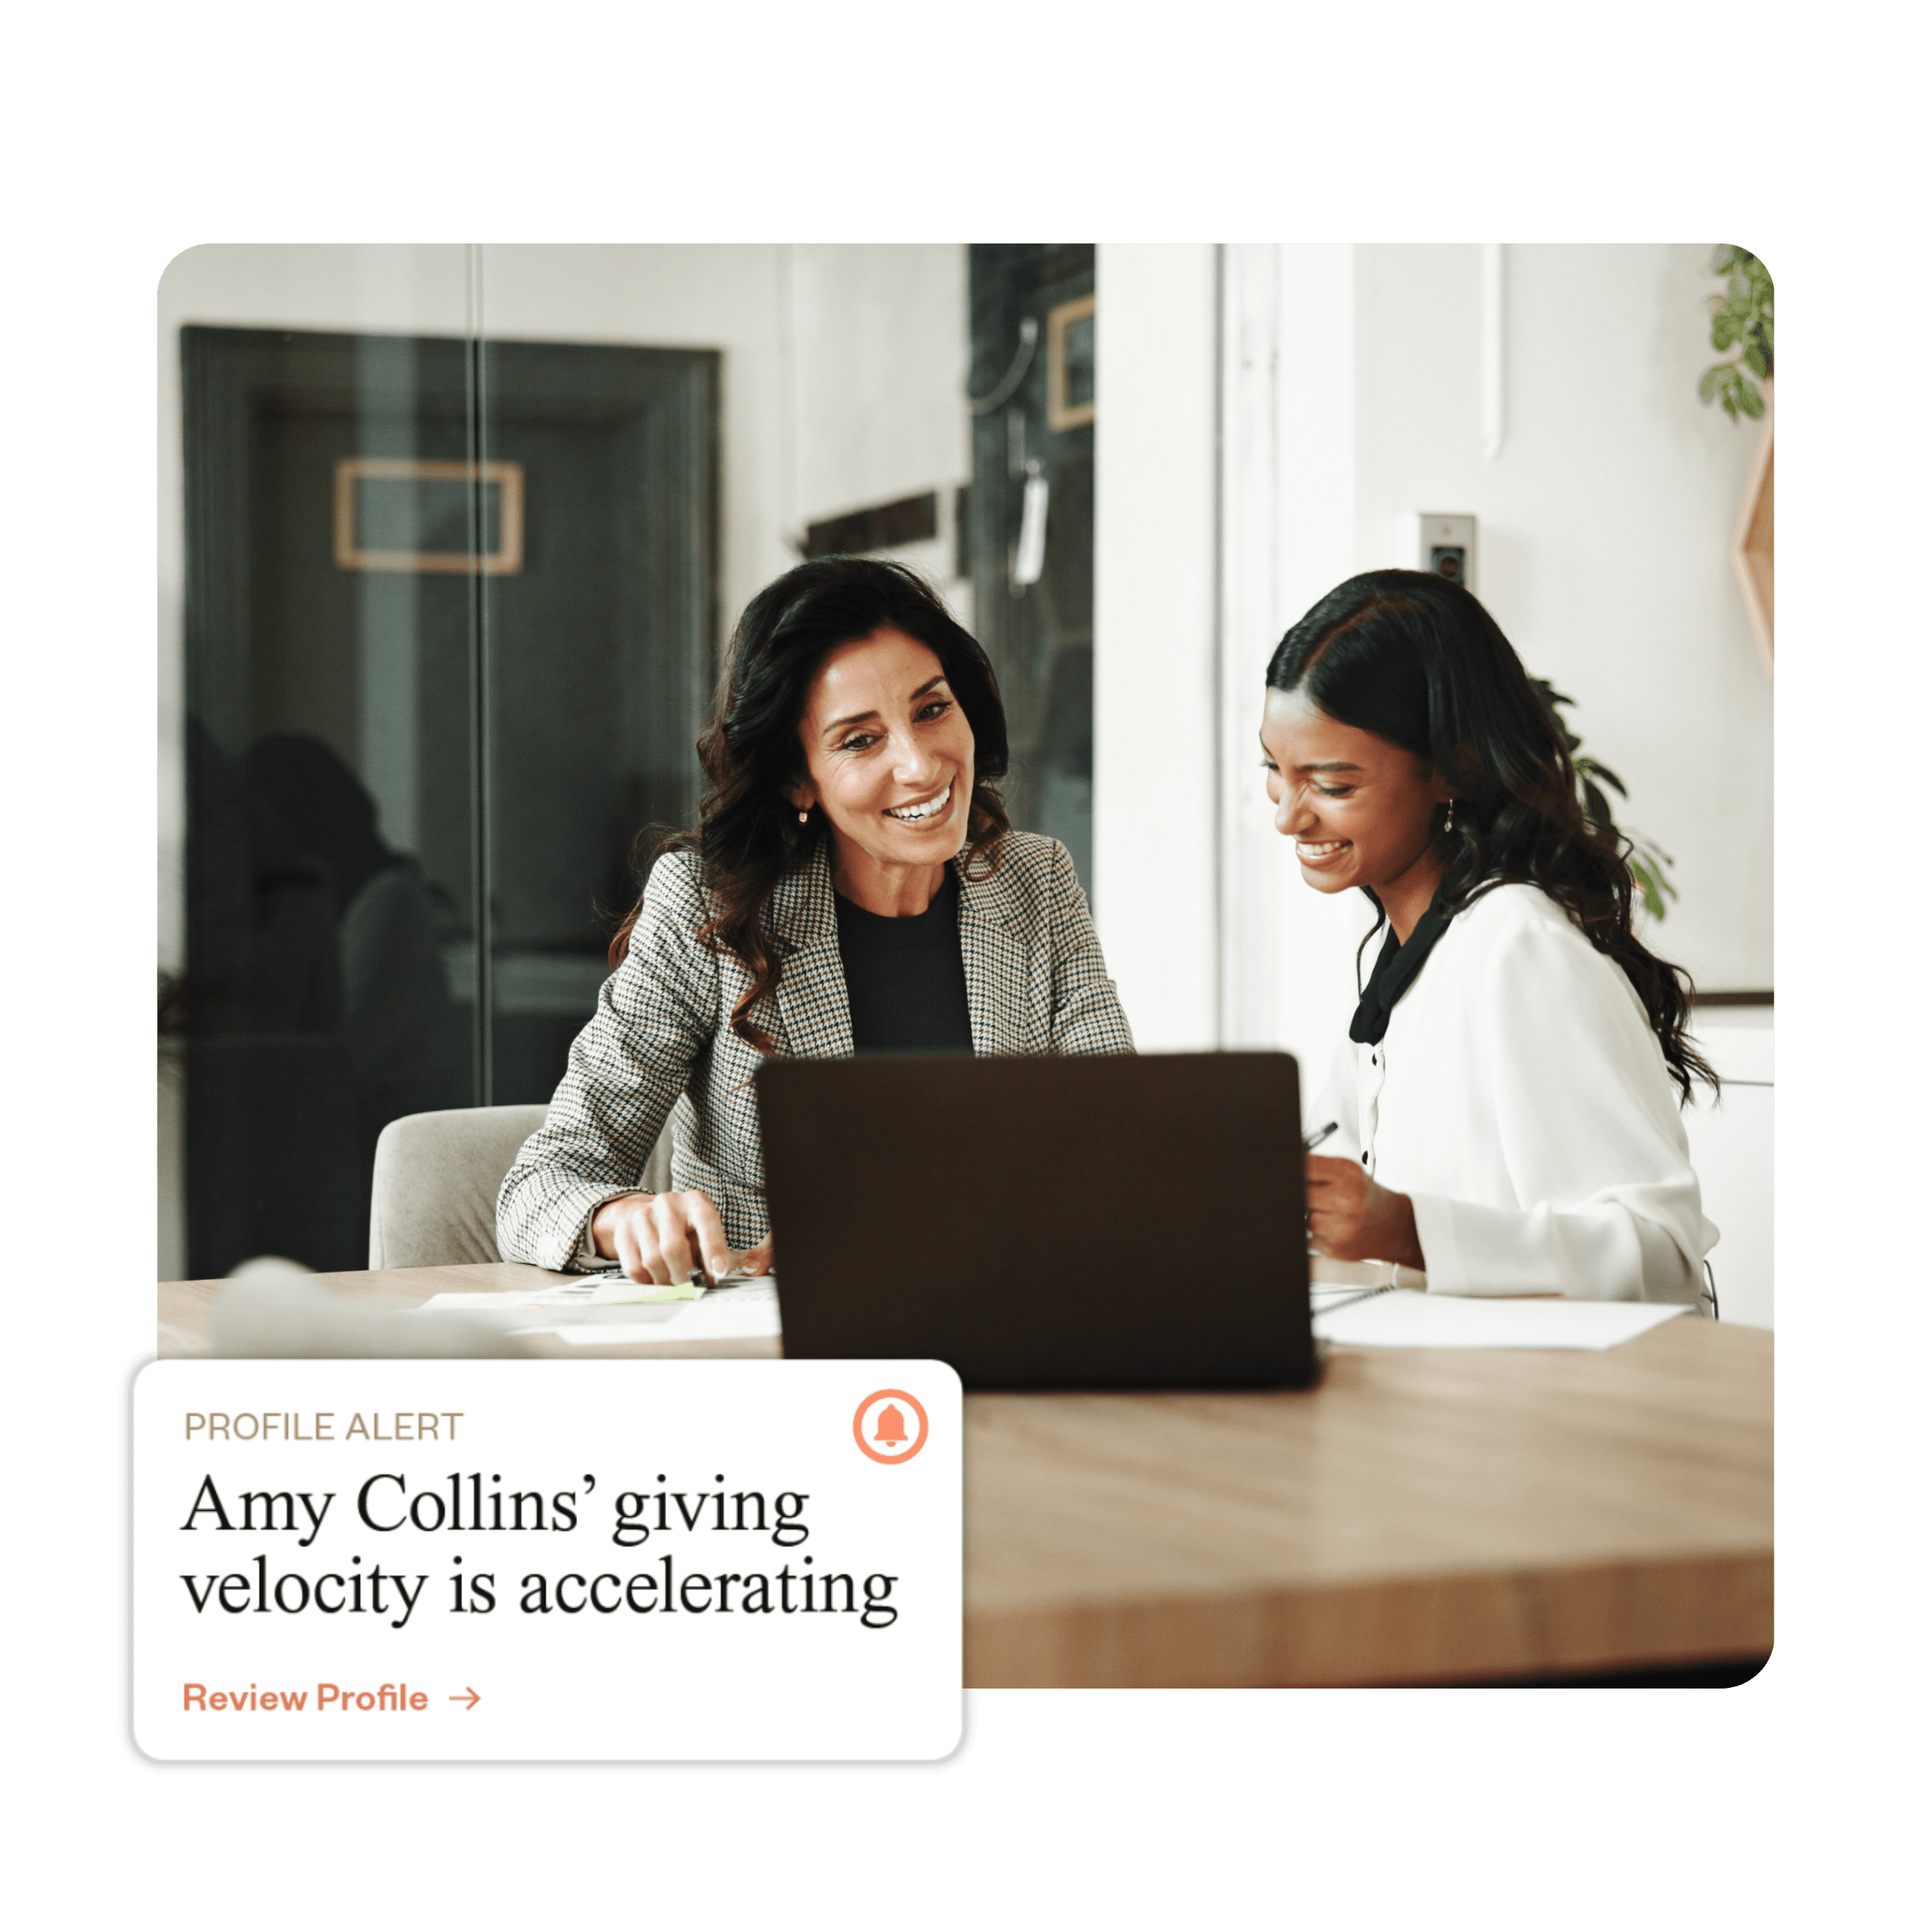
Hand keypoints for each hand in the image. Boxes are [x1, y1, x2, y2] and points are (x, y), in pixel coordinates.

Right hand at [593, 1189, 743, 1285]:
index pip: (705, 1219)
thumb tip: (728, 1270)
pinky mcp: (623, 1232)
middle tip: (692, 1290)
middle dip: (685, 1276)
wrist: (649, 1214)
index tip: (718, 1272)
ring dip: (667, 1282)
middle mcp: (667, 1204)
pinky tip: (658, 1281)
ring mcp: (642, 1216)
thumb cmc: (686, 1228)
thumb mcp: (707, 1232)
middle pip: (673, 1247)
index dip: (713, 1248)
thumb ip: (721, 1253)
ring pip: (652, 1261)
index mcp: (694, 1201)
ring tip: (676, 1286)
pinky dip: (648, 1282)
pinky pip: (634, 1268)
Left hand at [1304, 1154, 1425, 1269]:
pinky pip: (1308, 1237)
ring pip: (1304, 1218)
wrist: (1394, 1227)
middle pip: (1301, 1194)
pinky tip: (1333, 1228)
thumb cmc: (1368, 1198)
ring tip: (1330, 1213)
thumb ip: (1319, 1167)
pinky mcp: (1333, 1248)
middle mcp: (1346, 1200)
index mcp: (1348, 1175)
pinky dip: (1316, 1233)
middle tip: (1319, 1197)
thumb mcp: (1349, 1172)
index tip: (1296, 1174)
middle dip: (1306, 1195)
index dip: (1298, 1171)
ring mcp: (1340, 1227)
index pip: (1307, 1166)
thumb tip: (1291, 1166)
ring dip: (1311, 1215)